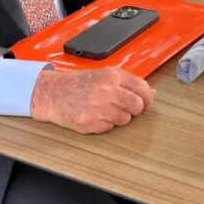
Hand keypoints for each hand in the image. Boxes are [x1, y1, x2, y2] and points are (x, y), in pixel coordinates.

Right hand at [30, 67, 155, 133]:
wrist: (51, 94)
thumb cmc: (78, 84)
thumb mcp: (104, 75)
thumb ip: (128, 82)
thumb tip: (152, 92)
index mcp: (111, 76)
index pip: (141, 87)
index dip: (147, 96)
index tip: (146, 100)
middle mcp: (106, 91)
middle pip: (137, 106)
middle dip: (136, 109)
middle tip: (127, 107)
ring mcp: (97, 109)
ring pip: (125, 119)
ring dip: (119, 117)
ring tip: (106, 109)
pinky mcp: (90, 124)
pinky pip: (110, 128)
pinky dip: (106, 124)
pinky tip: (96, 115)